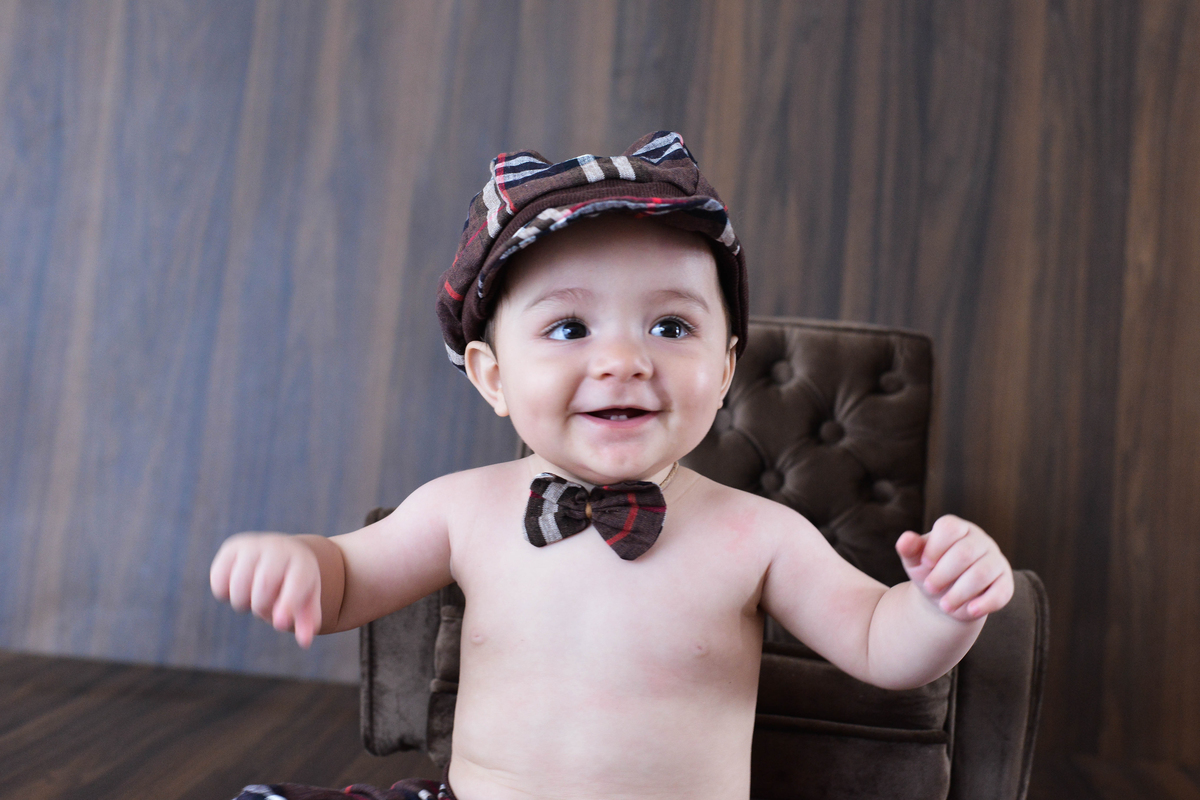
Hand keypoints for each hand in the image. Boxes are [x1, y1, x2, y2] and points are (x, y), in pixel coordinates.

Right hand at [210, 533, 322, 647]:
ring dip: (242, 602)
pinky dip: (224, 592)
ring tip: (253, 594)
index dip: (287, 606)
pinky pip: (218, 581)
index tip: (280, 623)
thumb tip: (304, 641)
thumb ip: (307, 621)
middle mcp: (278, 548)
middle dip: (261, 607)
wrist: (282, 552)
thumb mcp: (306, 600)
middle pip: (263, 589)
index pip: (296, 584)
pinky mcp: (231, 548)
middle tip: (265, 604)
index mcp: (302, 562)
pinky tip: (238, 586)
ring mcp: (253, 545)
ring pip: (238, 587)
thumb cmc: (294, 582)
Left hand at [895, 515, 1013, 621]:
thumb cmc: (929, 572)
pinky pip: (1001, 592)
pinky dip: (985, 603)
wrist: (945, 598)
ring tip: (944, 606)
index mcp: (957, 529)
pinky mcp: (1005, 582)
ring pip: (982, 573)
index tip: (924, 564)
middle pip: (965, 552)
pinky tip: (970, 611)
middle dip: (943, 574)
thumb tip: (905, 540)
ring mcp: (995, 560)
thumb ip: (909, 549)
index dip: (935, 547)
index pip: (949, 528)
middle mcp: (979, 540)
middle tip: (930, 588)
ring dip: (960, 593)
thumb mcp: (915, 562)